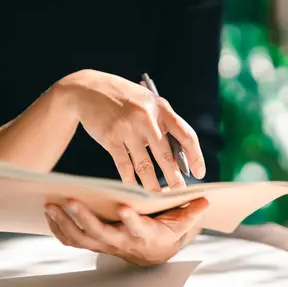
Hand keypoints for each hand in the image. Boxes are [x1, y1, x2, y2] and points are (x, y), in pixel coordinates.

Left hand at [45, 197, 208, 265]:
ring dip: (64, 223)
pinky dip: (57, 229)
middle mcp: (121, 243)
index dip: (131, 220)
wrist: (152, 256)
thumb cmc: (166, 235)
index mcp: (144, 236)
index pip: (137, 229)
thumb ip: (191, 213)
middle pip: (99, 234)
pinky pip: (71, 240)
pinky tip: (48, 214)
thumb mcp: (182, 225)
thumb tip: (206, 200)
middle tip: (70, 201)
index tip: (123, 208)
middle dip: (83, 218)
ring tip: (50, 205)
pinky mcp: (93, 243)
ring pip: (80, 238)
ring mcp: (104, 245)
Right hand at [55, 69, 204, 190]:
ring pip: (145, 165)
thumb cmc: (124, 99)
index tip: (199, 174)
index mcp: (162, 107)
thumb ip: (162, 124)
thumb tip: (179, 158)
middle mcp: (147, 118)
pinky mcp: (111, 138)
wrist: (88, 88)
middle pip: (166, 155)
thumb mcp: (147, 103)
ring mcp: (128, 128)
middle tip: (180, 193)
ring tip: (157, 198)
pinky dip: (130, 180)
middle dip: (174, 179)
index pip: (186, 135)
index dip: (196, 156)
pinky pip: (124, 165)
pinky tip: (133, 189)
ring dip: (152, 185)